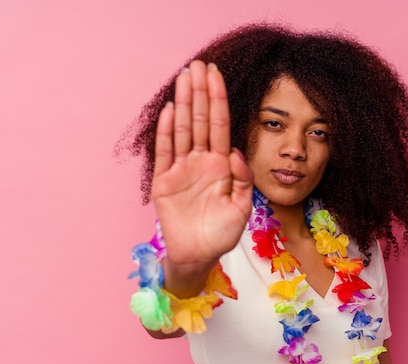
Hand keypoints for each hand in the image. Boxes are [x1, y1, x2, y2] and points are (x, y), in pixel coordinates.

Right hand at [152, 60, 253, 277]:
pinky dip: (167, 132)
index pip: (220, 125)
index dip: (218, 100)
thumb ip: (243, 179)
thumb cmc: (222, 233)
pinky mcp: (164, 181)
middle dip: (200, 92)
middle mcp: (201, 161)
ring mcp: (181, 169)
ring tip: (184, 77)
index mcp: (221, 165)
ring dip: (184, 103)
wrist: (199, 255)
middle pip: (200, 120)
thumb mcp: (242, 207)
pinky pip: (165, 152)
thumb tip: (235, 152)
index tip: (217, 74)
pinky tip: (170, 110)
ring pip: (183, 130)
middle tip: (199, 64)